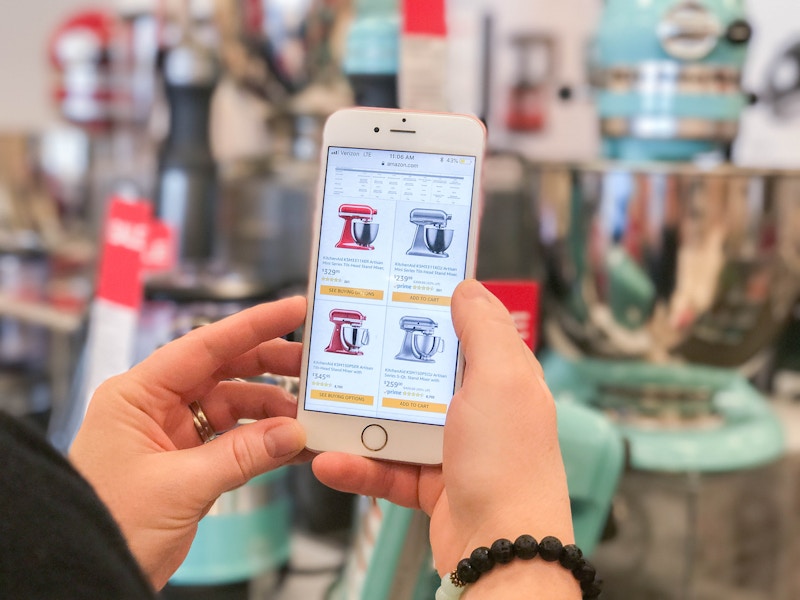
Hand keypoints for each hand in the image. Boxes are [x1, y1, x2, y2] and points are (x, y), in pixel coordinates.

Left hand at [70, 297, 310, 589]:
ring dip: (272, 411)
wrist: (87, 575)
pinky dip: (263, 442)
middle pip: (223, 370)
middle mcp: (154, 407)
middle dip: (270, 364)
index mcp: (136, 396)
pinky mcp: (188, 462)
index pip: (202, 347)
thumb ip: (241, 455)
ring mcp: (173, 434)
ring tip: (308, 418)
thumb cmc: (106, 526)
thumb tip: (293, 432)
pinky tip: (293, 445)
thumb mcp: (180, 487)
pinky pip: (234, 440)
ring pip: (234, 405)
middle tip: (312, 362)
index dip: (252, 326)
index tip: (292, 309)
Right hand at [312, 280, 573, 575]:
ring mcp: (454, 448)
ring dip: (359, 420)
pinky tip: (330, 461)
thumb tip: (468, 287)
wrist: (501, 549)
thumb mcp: (500, 379)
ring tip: (322, 409)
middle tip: (344, 345)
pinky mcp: (430, 483)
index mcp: (501, 377)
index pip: (468, 330)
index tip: (396, 289)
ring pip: (396, 421)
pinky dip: (358, 466)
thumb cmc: (509, 463)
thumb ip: (483, 330)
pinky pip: (386, 467)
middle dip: (383, 362)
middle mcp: (479, 410)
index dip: (436, 307)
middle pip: (422, 373)